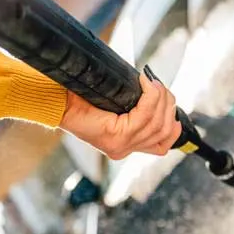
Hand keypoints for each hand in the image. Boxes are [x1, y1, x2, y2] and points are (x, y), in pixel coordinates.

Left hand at [59, 72, 181, 160]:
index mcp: (125, 146)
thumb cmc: (83, 100)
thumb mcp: (115, 109)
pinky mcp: (116, 136)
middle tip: (158, 86)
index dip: (172, 125)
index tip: (171, 106)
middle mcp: (124, 150)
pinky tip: (145, 84)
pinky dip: (150, 97)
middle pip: (163, 131)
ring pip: (156, 122)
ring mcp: (121, 146)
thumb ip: (135, 112)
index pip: (162, 144)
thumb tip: (161, 99)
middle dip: (167, 105)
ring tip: (152, 84)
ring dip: (160, 99)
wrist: (61, 103)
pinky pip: (144, 116)